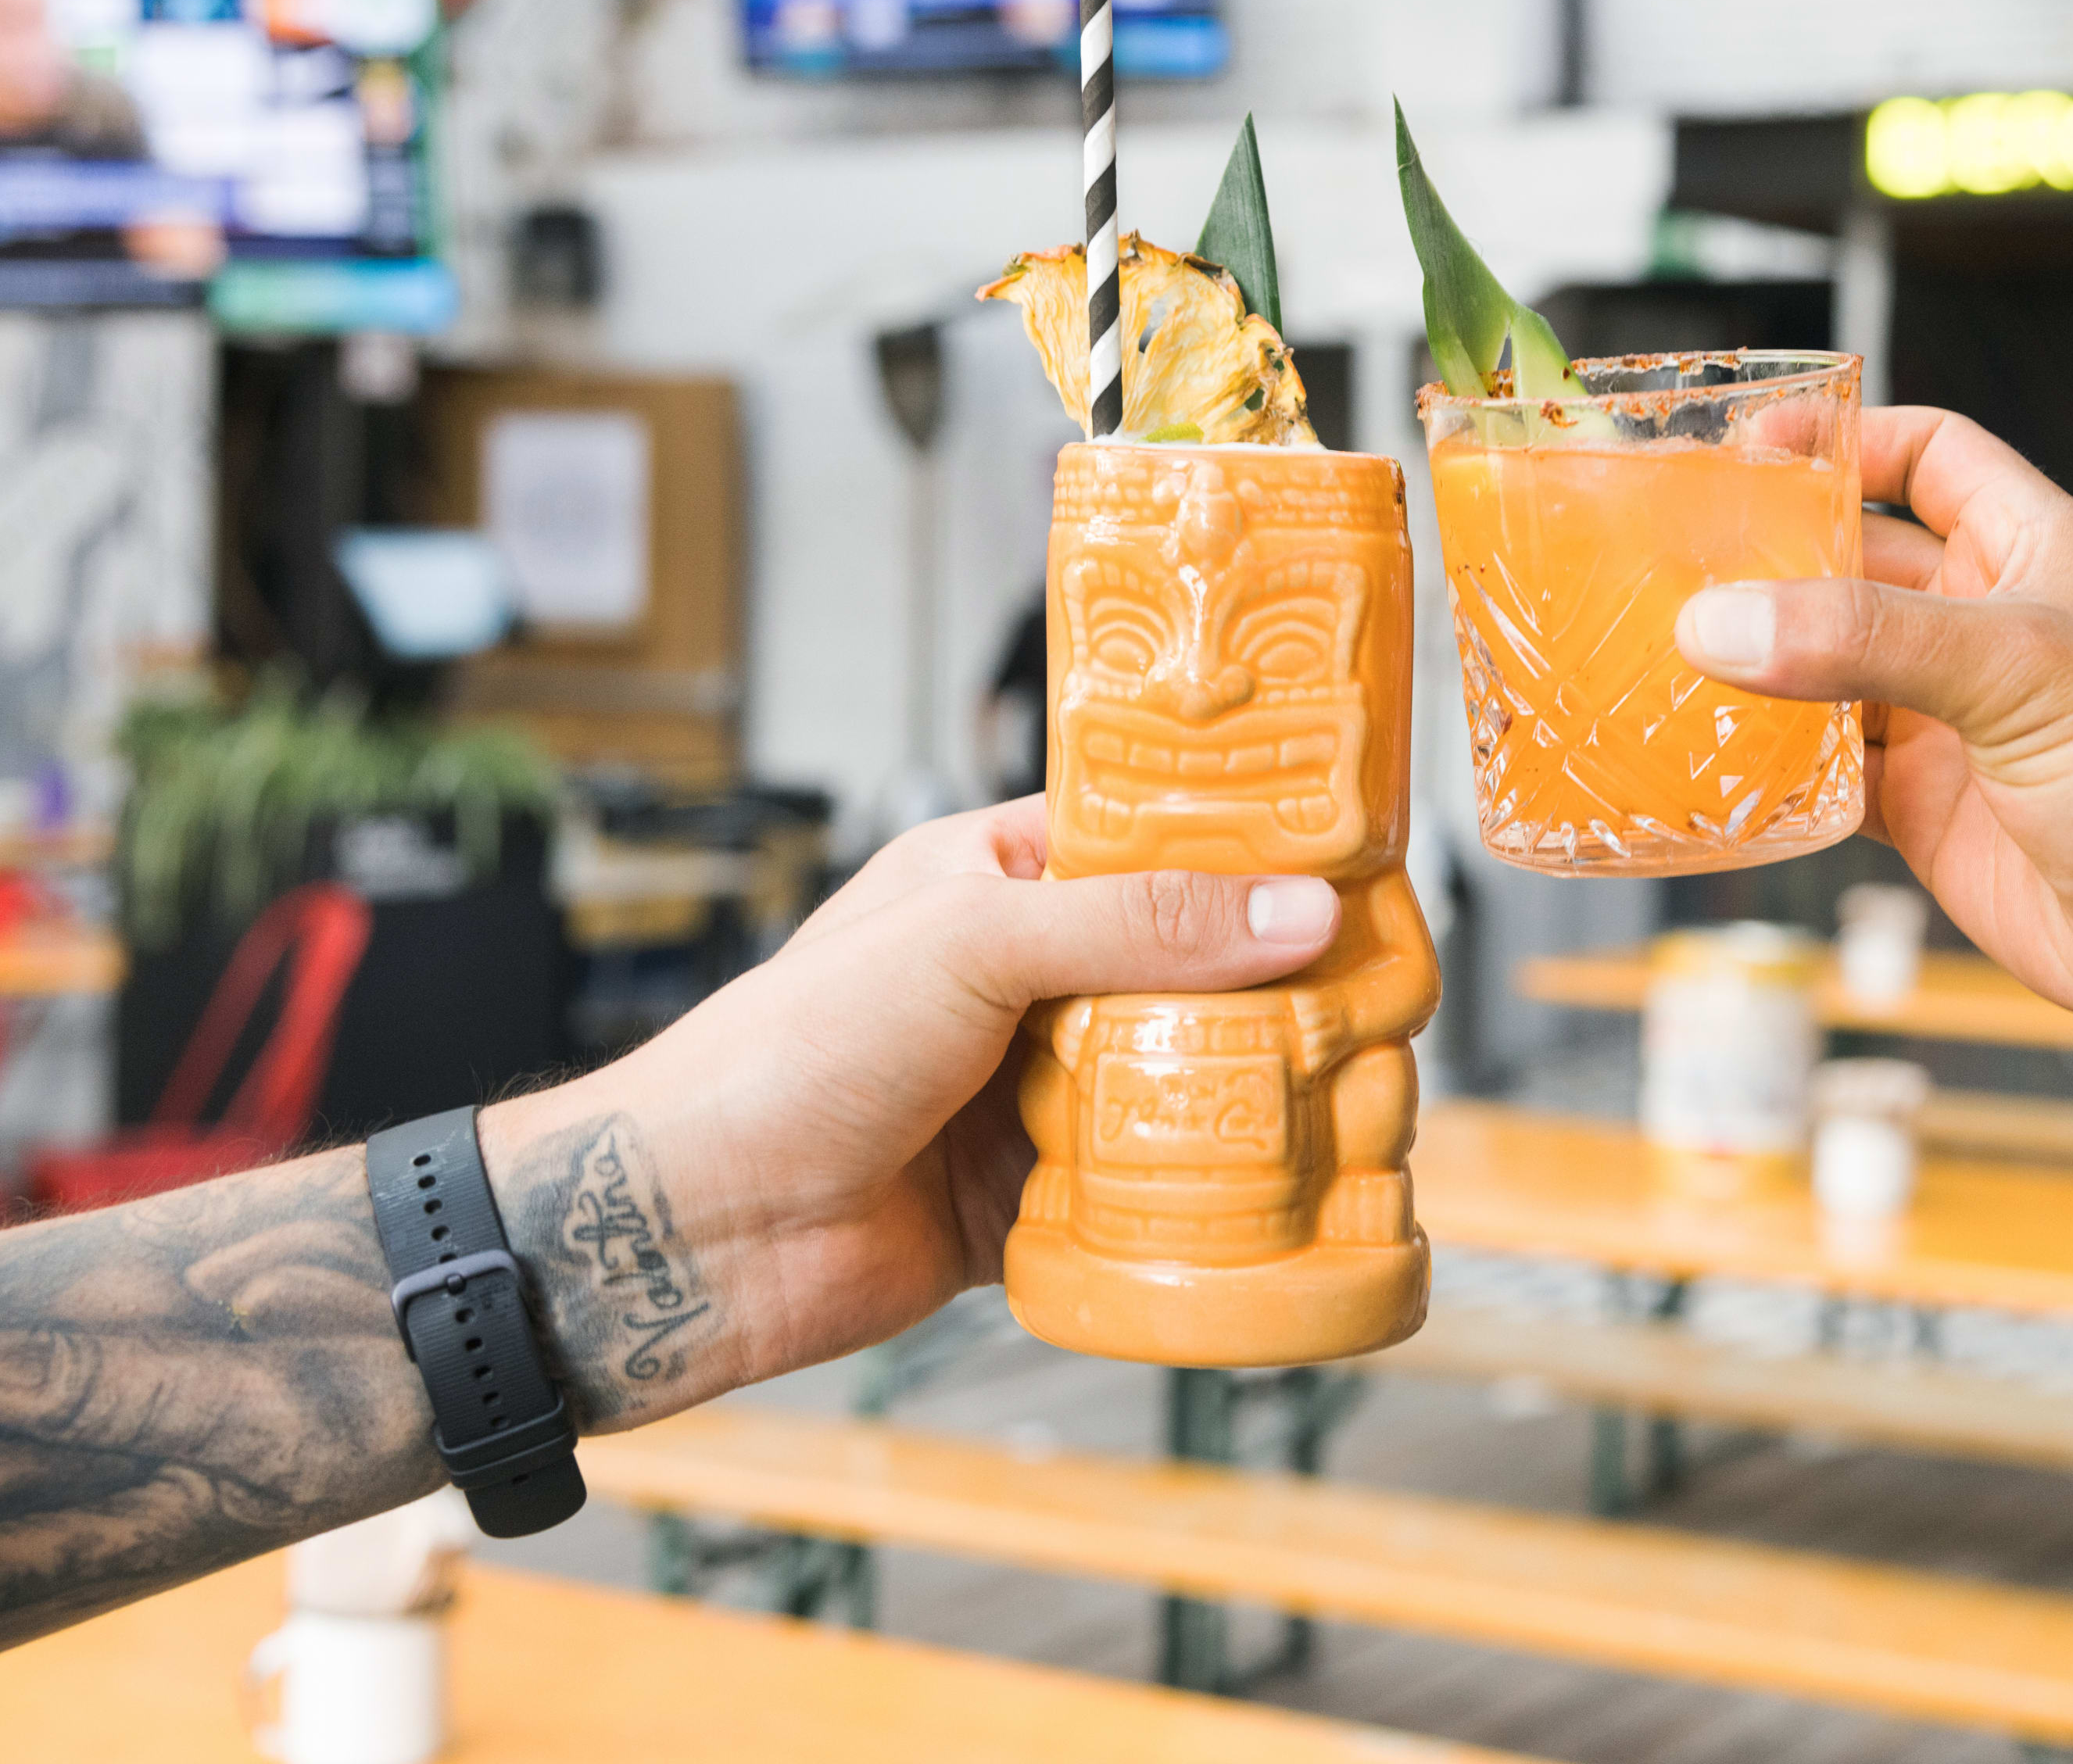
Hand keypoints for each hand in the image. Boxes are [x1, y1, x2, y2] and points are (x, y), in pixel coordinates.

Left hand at [484, 797, 1340, 1427]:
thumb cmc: (789, 1053)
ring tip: (1348, 1099)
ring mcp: (1028, 1091)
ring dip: (1247, 1099)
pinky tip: (1268, 1193)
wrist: (694, 1230)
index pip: (1156, 842)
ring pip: (1177, 1084)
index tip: (1357, 871)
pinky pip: (1143, 1192)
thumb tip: (1297, 911)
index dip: (1254, 856)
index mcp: (999, 879)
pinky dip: (1200, 1198)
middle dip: (1275, 993)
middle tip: (1378, 1005)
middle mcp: (1025, 980)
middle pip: (1188, 972)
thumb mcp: (973, 944)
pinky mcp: (1030, 1199)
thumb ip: (1140, 923)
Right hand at [1673, 408, 2072, 1059]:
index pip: (1928, 455)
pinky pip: (1826, 775)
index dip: (1844, 438)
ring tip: (1653, 655)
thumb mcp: (2022, 668)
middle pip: (1852, 563)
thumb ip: (1866, 638)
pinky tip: (1706, 763)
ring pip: (1825, 673)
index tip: (1747, 443)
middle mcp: (1984, 627)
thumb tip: (1718, 625)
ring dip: (1754, 668)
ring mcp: (1953, 724)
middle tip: (1662, 557)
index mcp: (2030, 550)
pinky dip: (1768, 770)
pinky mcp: (1929, 814)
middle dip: (1767, 558)